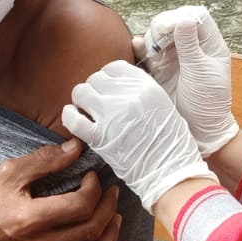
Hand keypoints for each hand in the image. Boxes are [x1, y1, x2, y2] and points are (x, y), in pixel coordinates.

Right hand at [0, 139, 122, 240]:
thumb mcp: (8, 173)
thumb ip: (44, 160)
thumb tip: (76, 148)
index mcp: (32, 219)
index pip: (81, 205)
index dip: (95, 188)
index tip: (92, 177)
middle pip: (92, 230)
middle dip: (108, 207)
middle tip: (109, 193)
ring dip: (111, 238)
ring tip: (113, 220)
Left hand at [64, 60, 215, 210]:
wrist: (171, 172)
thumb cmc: (171, 143)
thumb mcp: (164, 105)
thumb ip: (141, 92)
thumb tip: (119, 88)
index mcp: (146, 86)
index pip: (114, 68)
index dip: (107, 78)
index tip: (108, 90)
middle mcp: (127, 96)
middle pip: (96, 78)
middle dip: (94, 90)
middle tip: (97, 105)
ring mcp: (112, 115)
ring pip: (81, 93)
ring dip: (81, 101)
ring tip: (86, 112)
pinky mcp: (99, 136)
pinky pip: (72, 118)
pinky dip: (70, 117)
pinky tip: (74, 119)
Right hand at [134, 5, 237, 155]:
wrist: (198, 131)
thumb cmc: (207, 103)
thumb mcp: (201, 73)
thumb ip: (190, 46)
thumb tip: (183, 19)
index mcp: (210, 45)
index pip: (197, 16)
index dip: (182, 17)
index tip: (170, 29)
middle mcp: (192, 47)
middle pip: (174, 21)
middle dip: (163, 27)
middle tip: (158, 44)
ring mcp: (175, 56)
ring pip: (159, 34)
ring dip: (152, 38)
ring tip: (153, 54)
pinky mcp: (160, 67)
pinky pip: (147, 50)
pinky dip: (141, 46)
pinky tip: (138, 48)